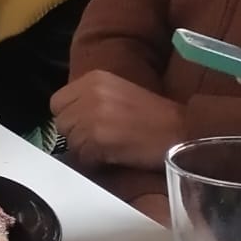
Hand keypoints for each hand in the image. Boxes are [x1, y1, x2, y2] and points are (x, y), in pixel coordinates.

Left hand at [51, 70, 186, 170]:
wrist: (181, 130)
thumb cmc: (154, 117)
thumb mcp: (117, 93)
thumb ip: (91, 100)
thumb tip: (71, 119)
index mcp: (94, 78)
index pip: (58, 102)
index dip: (71, 118)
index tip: (87, 127)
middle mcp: (89, 92)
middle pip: (61, 122)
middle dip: (75, 135)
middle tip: (100, 141)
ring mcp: (92, 115)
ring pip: (70, 141)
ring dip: (85, 150)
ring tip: (111, 148)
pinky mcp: (97, 137)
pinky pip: (82, 156)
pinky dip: (95, 161)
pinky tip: (115, 156)